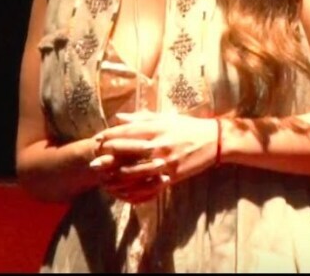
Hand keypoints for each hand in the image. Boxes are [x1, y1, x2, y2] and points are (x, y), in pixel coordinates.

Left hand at [91, 111, 219, 201]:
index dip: (110, 136)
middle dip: (108, 156)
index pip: (128, 131)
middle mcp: (160, 143)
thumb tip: (119, 117)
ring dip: (119, 175)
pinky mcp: (174, 175)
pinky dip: (138, 189)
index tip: (97, 139)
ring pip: (137, 170)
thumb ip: (141, 118)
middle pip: (128, 150)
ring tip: (106, 178)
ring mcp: (166, 160)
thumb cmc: (189, 127)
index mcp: (157, 128)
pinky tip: (127, 191)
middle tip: (93, 160)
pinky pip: (152, 184)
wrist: (215, 140)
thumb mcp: (166, 118)